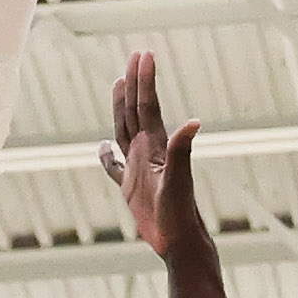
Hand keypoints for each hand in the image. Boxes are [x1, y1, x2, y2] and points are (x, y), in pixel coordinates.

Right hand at [102, 49, 198, 257]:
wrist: (180, 242)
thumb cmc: (180, 214)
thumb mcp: (178, 181)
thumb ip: (181, 151)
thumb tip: (194, 122)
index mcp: (155, 147)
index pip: (147, 107)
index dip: (145, 81)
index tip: (144, 55)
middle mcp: (146, 153)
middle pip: (136, 111)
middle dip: (135, 83)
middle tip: (134, 56)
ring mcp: (138, 169)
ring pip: (125, 130)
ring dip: (121, 107)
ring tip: (119, 84)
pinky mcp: (130, 188)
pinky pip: (114, 167)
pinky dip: (107, 156)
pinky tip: (103, 146)